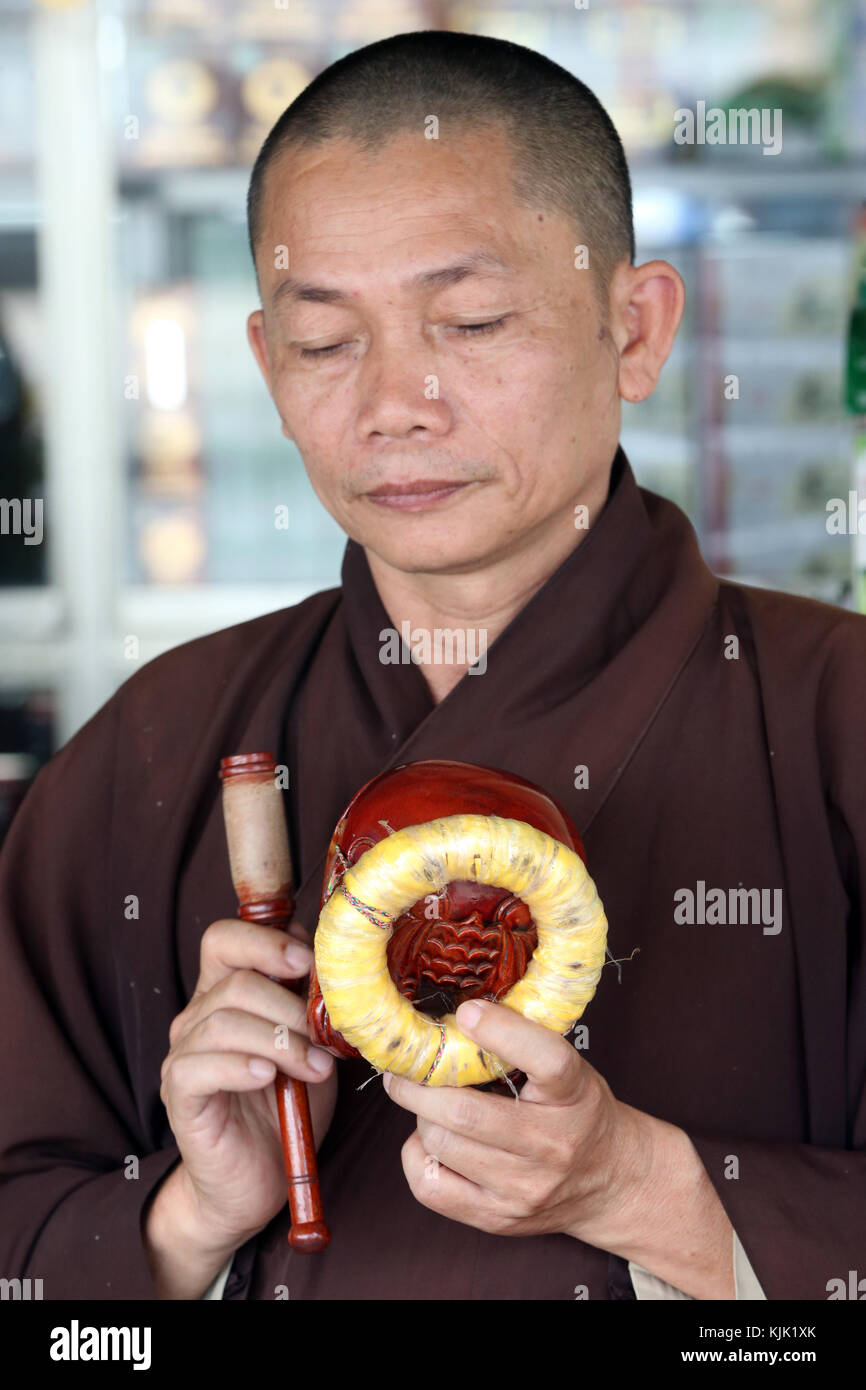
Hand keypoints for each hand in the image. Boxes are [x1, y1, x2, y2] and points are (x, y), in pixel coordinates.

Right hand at [158, 916, 336, 1252]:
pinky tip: (268, 1078)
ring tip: (313, 1069)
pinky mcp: (179, 1094)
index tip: (308, 964)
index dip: (266, 941)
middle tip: (323, 1038)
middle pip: (234, 982)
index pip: (225, 938)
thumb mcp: (310, 1045)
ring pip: (223, 1022)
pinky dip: (240, 1066)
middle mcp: (197, 1017)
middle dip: (288, 1005)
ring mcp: (183, 1055)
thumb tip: (333, 962)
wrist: (257, 1179)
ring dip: (279, 1042)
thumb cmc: (286, 1106)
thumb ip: (311, 1004)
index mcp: (224, 993)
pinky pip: (200, 1066)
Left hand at [381, 998, 640, 1244]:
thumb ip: (523, 1044)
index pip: (547, 1060)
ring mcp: (524, 1189)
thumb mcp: (570, 1069)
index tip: (466, 1012)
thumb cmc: (577, 1112)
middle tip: (405, 1065)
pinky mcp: (497, 1217)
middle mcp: (553, 1145)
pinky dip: (416, 1154)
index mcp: (574, 1095)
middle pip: (466, 1113)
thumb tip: (455, 1016)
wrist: (610, 1180)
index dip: (502, 1032)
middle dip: (420, 1083)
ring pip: (440, 1144)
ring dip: (421, 1116)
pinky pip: (430, 1184)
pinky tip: (429, 1140)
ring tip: (428, 1102)